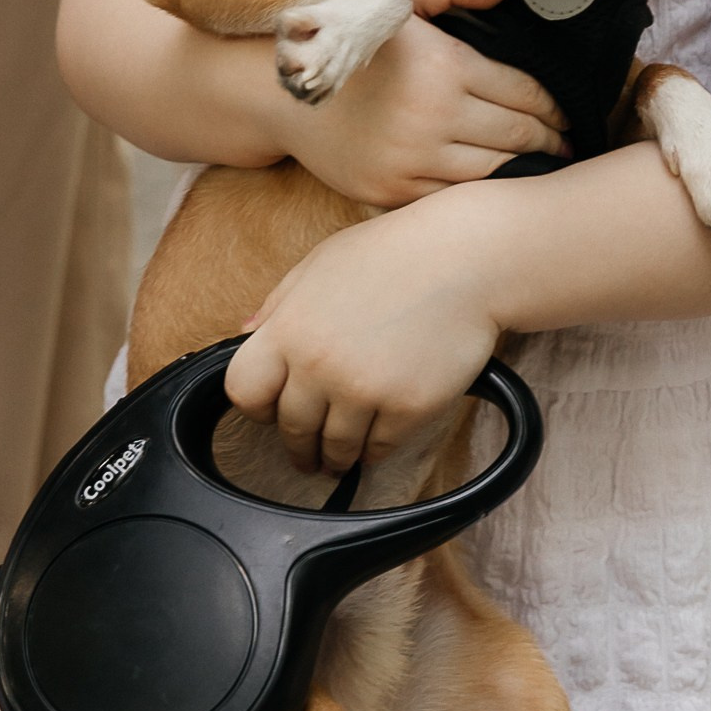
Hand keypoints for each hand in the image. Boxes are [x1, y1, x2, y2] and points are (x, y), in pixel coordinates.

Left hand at [227, 195, 502, 472]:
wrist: (466, 258)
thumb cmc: (396, 251)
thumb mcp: (322, 263)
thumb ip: (279, 302)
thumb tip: (246, 333)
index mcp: (290, 327)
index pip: (244, 391)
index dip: (257, 408)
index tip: (272, 414)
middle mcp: (318, 364)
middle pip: (291, 430)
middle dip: (299, 447)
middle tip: (309, 455)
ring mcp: (362, 389)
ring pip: (335, 449)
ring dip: (335, 458)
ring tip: (340, 459)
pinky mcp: (406, 407)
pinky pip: (380, 448)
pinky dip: (375, 451)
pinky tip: (376, 443)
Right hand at [279, 0, 567, 205]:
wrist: (275, 91)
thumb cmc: (342, 36)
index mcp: (443, 66)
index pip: (524, 92)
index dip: (554, 106)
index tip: (567, 113)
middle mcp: (432, 116)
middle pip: (517, 136)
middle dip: (550, 140)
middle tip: (568, 144)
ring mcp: (411, 159)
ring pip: (493, 172)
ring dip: (526, 170)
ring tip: (544, 166)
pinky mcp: (392, 191)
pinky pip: (454, 198)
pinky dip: (482, 195)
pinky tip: (498, 188)